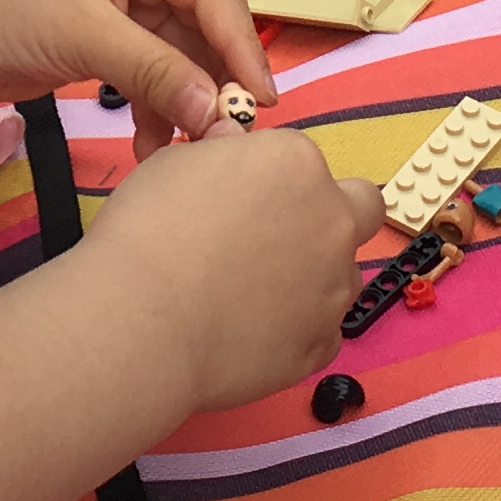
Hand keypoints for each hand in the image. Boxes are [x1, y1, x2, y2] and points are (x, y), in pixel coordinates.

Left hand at [0, 0, 275, 148]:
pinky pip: (148, 77)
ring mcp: (120, 7)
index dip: (241, 46)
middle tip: (228, 137)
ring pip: (178, 59)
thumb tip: (214, 112)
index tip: (259, 101)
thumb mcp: (80, 33)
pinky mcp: (101, 43)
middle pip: (202, 27)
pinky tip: (150, 150)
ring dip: (185, 105)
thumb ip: (152, 70)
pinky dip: (154, 112)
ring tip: (187, 153)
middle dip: (216, 81)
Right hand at [81, 127, 384, 409]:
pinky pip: (320, 331)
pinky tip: (246, 331)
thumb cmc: (147, 233)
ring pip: (341, 276)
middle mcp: (331, 221)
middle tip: (277, 239)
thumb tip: (236, 154)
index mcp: (297, 164)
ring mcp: (333, 288)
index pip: (304, 160)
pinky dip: (293, 329)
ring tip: (247, 295)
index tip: (243, 199)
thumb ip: (225, 155)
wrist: (140, 319)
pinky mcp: (322, 345)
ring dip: (311, 278)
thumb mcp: (176, 163)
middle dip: (330, 218)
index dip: (274, 179)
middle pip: (360, 209)